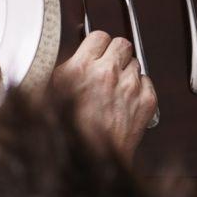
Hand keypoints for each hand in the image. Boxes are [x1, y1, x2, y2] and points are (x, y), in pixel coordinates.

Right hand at [52, 31, 157, 158]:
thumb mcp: (49, 98)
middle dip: (115, 52)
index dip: (96, 44)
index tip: (95, 50)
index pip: (98, 36)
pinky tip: (127, 97)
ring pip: (135, 61)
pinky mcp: (146, 100)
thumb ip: (59, 75)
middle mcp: (107, 73)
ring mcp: (129, 85)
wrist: (94, 159)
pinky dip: (140, 86)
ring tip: (116, 84)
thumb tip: (61, 62)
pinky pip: (148, 80)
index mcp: (79, 69)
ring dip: (126, 70)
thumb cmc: (71, 133)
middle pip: (121, 43)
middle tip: (108, 63)